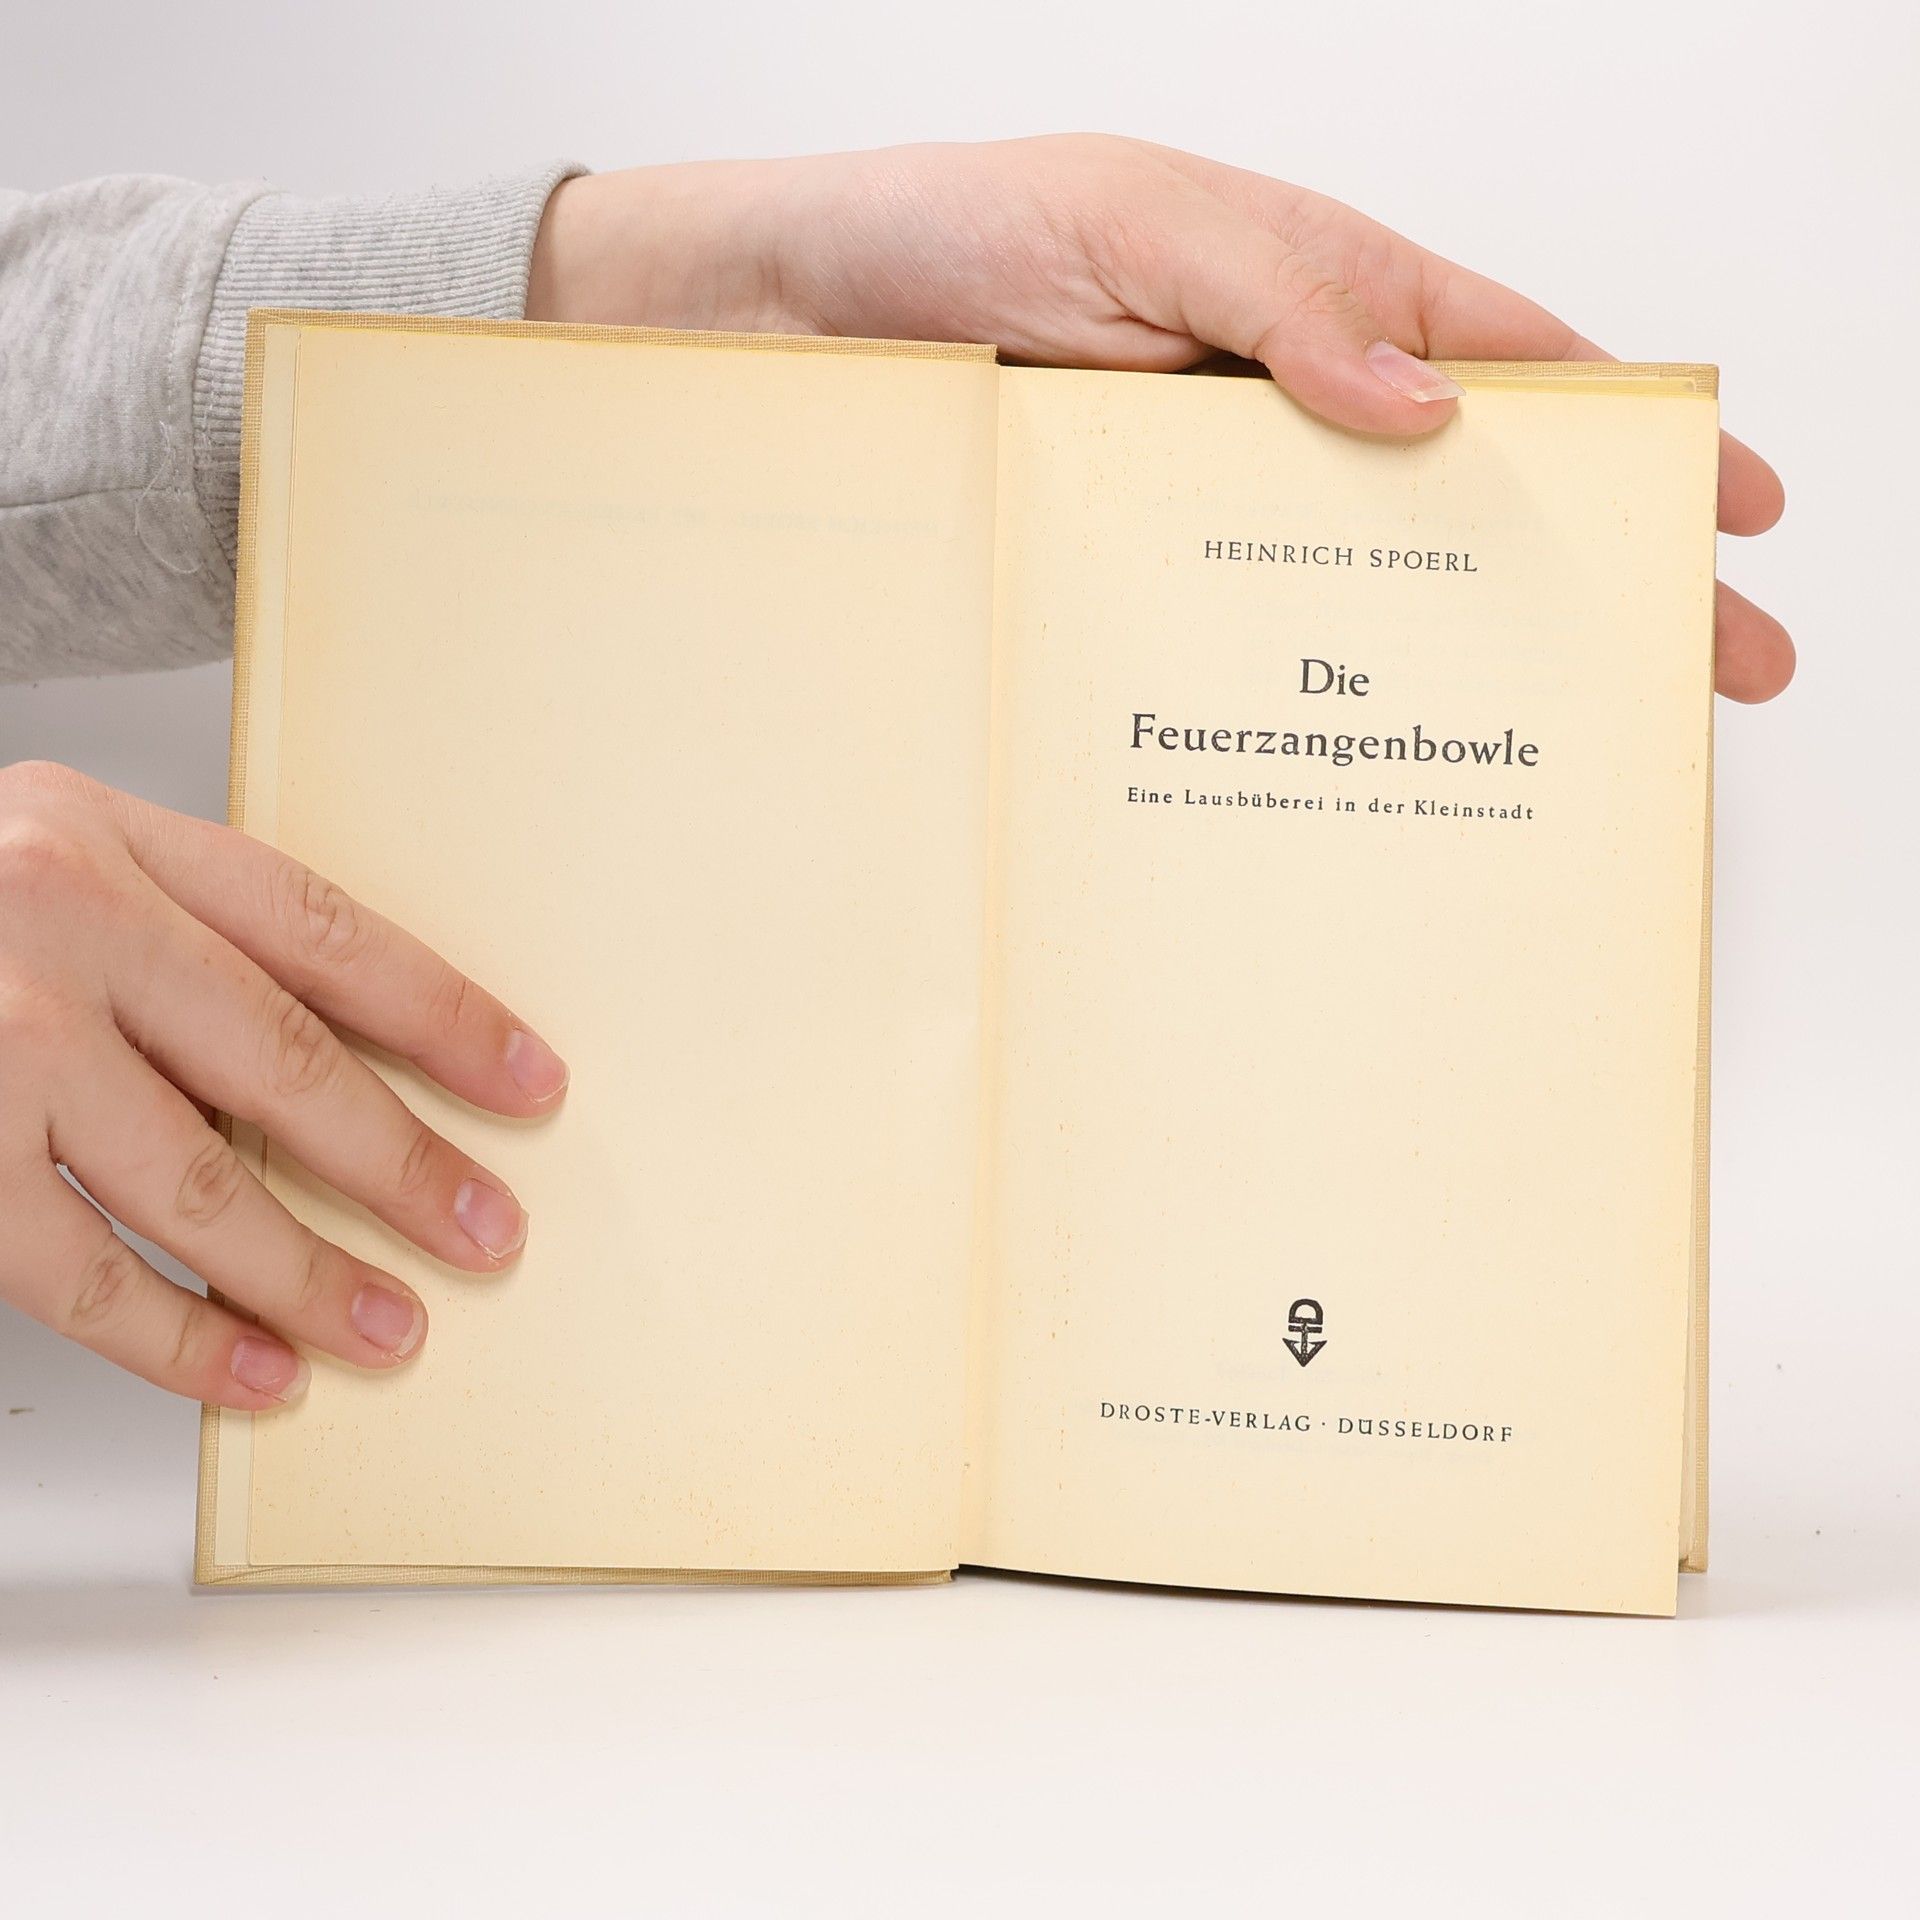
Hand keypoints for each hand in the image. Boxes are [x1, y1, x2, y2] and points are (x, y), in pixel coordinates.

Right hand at [0, 761, 567, 1408]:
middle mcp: (51, 920)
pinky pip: (76, 1267)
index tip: (528, 1079)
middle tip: (486, 1229)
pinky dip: (175, 1336)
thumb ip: (173, 939)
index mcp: (104, 837)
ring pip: (191, 1181)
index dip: (441, 1012)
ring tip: (386, 1328)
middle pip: (281, 1061)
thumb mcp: (45, 865)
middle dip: (401, 1162)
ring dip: (305, 1270)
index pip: (322, 931)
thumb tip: (334, 1079)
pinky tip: (249, 1372)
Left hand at [528, 134, 1790, 701]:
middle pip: (1459, 498)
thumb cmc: (938, 233)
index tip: (1732, 504)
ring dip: (1443, 661)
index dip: (1631, 436)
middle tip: (1698, 673)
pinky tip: (1344, 752)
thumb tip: (1417, 403)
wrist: (769, 323)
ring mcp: (1189, 505)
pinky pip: (1218, 635)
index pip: (1509, 364)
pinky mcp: (1109, 574)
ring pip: (1347, 585)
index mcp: (1303, 295)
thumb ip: (1270, 296)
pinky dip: (1288, 688)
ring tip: (1541, 750)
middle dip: (1584, 580)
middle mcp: (1265, 408)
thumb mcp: (1123, 223)